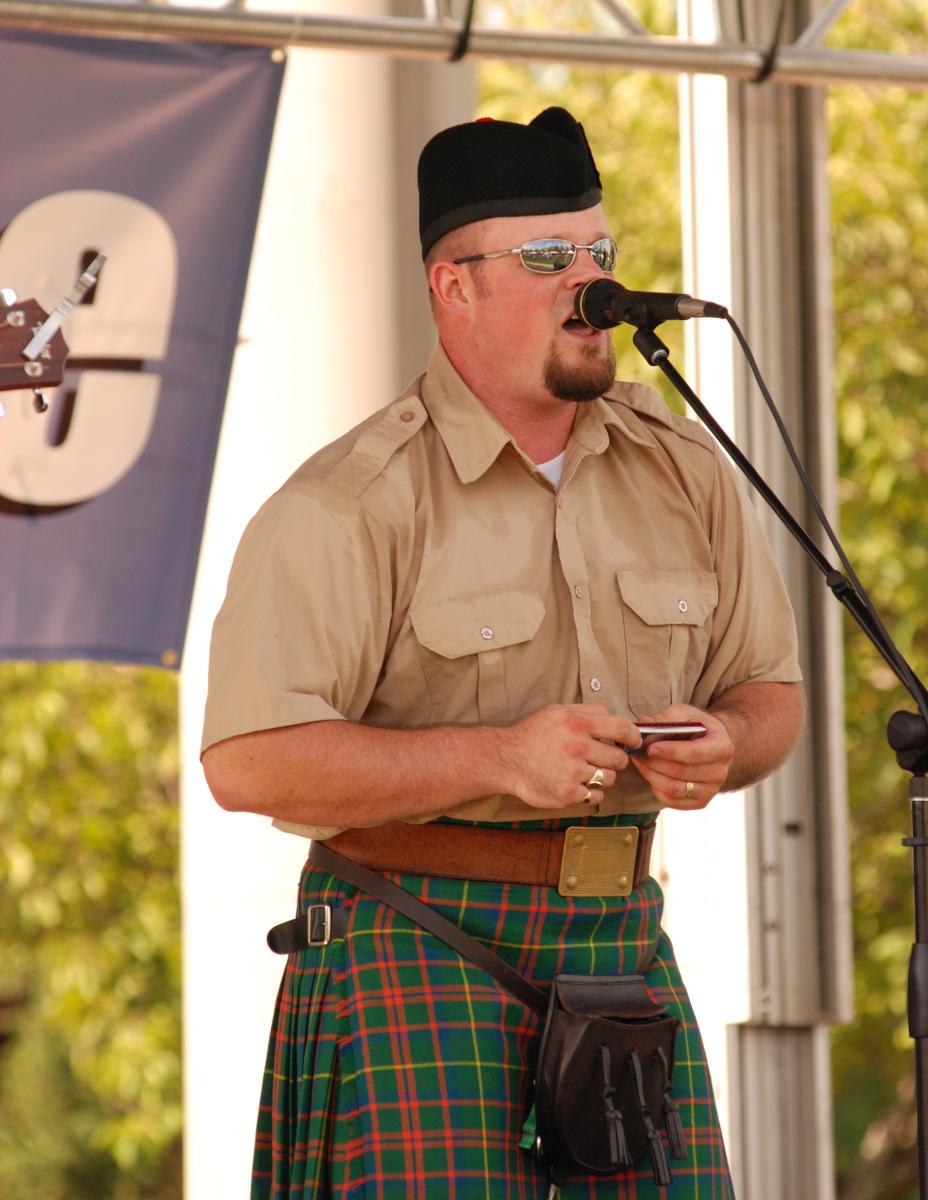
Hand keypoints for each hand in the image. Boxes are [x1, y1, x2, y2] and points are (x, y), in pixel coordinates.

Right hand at [497, 704, 641, 810]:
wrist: (506, 759)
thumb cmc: (533, 734)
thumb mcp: (556, 711)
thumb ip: (586, 711)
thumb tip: (613, 716)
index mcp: (577, 723)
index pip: (622, 728)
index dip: (634, 736)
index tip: (633, 741)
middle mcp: (577, 747)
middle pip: (619, 758)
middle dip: (615, 759)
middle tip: (601, 758)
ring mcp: (573, 772)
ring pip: (609, 778)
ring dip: (601, 776)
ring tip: (583, 771)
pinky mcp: (568, 793)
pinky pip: (596, 795)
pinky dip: (590, 792)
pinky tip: (575, 784)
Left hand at [630, 704, 734, 809]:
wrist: (713, 746)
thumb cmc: (697, 727)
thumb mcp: (685, 714)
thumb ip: (665, 718)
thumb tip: (642, 724)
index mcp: (722, 747)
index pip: (694, 753)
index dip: (670, 752)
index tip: (649, 748)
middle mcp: (720, 772)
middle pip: (680, 772)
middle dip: (654, 763)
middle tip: (637, 753)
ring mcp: (711, 790)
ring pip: (674, 789)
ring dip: (652, 776)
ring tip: (640, 762)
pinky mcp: (700, 802)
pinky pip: (672, 801)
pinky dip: (656, 789)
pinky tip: (651, 775)